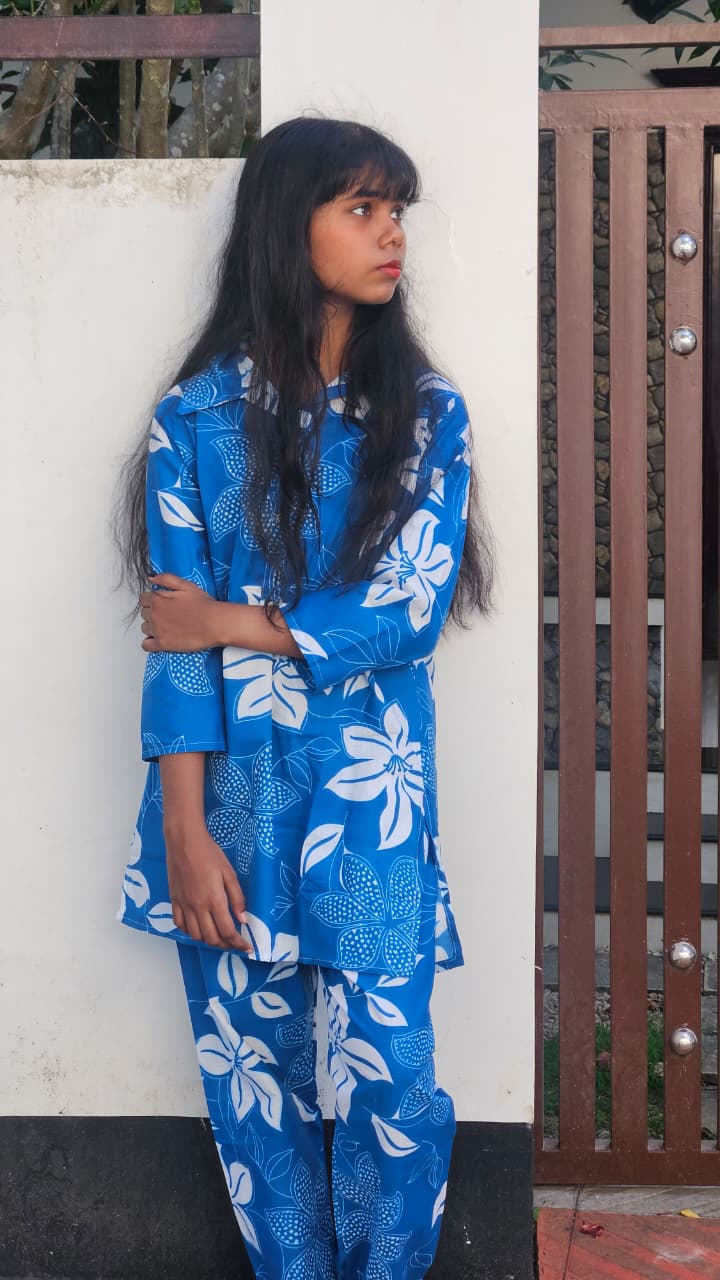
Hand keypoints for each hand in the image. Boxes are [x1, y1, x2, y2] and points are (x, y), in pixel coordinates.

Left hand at [140, 573, 221, 651]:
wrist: (214, 624)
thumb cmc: (204, 605)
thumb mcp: (186, 585)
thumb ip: (166, 579)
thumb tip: (151, 578)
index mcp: (158, 599)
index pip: (143, 599)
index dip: (152, 601)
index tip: (160, 604)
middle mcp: (155, 614)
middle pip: (144, 614)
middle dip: (152, 614)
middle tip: (166, 615)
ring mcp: (157, 630)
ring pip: (144, 628)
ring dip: (152, 628)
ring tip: (166, 627)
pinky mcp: (162, 644)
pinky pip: (146, 645)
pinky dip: (149, 643)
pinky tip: (158, 640)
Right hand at [165, 821, 251, 951]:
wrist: (184, 841)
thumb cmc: (210, 854)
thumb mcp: (229, 873)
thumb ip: (237, 898)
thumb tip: (243, 920)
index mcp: (214, 900)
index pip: (227, 931)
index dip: (238, 943)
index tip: (246, 947)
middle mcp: (197, 907)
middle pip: (211, 938)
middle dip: (226, 945)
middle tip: (235, 943)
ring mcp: (183, 905)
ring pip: (195, 935)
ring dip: (209, 940)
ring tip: (219, 937)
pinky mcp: (174, 901)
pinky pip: (180, 924)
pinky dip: (191, 931)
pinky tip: (199, 928)